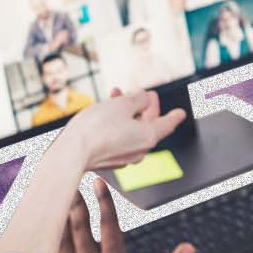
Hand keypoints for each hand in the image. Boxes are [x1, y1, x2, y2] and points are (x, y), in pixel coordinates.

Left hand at [57, 178, 194, 252]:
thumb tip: (188, 248)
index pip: (108, 224)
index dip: (103, 200)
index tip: (97, 182)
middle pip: (80, 229)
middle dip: (75, 205)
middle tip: (70, 186)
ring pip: (61, 246)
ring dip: (59, 225)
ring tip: (55, 208)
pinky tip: (41, 248)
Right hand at [61, 90, 185, 171]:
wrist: (72, 153)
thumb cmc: (98, 127)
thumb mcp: (122, 104)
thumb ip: (138, 100)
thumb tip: (145, 100)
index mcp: (149, 136)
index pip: (168, 124)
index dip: (174, 115)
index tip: (181, 112)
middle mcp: (140, 150)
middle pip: (149, 125)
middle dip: (144, 107)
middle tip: (144, 93)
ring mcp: (124, 157)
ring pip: (131, 129)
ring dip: (127, 112)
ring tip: (117, 94)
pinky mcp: (109, 159)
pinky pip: (120, 138)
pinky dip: (118, 124)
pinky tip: (107, 111)